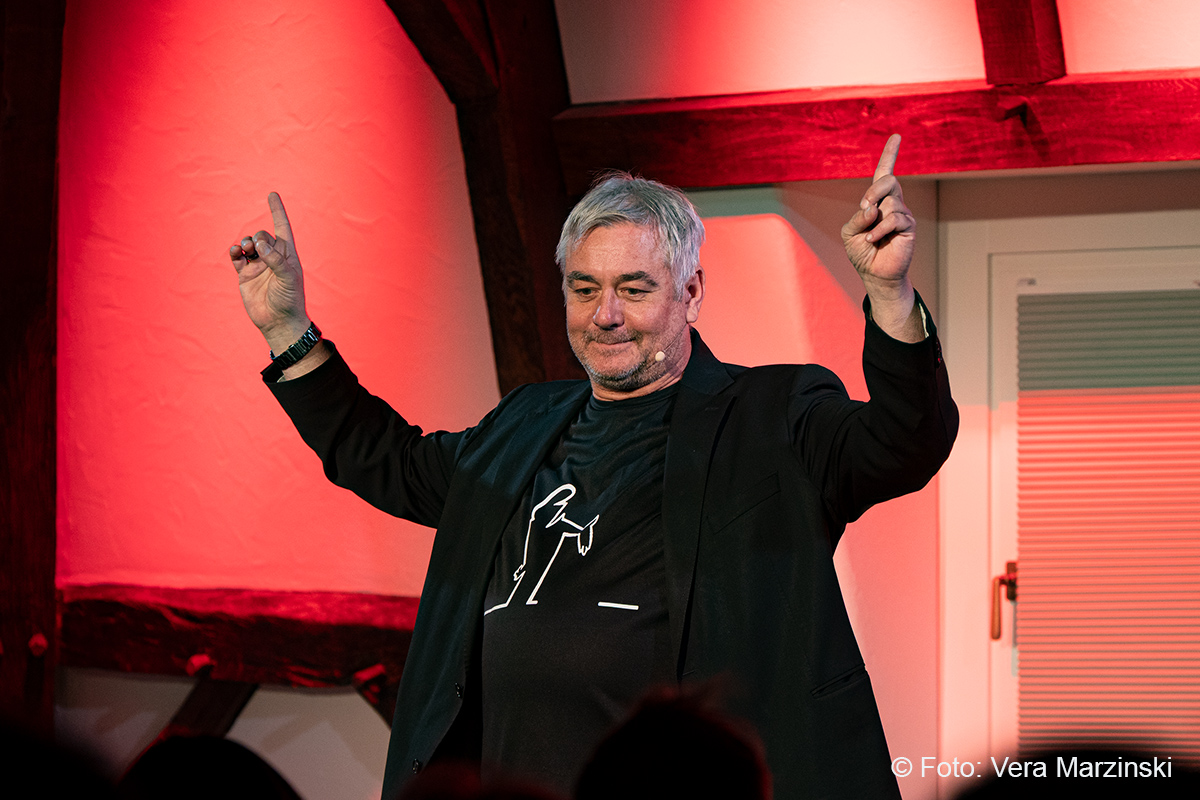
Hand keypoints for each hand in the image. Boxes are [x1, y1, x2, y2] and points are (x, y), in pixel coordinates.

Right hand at [228, 192, 309, 350]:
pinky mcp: (245, 275)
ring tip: (245, 249)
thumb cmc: (290, 300)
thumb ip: (275, 259)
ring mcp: (258, 266)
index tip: (272, 194)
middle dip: (258, 236)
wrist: (278, 322)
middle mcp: (272, 257)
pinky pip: (237, 258)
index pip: (282, 227)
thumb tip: (259, 244)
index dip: (277, 211)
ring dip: (245, 243)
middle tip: (258, 247)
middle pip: (262, 235)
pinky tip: (235, 252)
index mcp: (287, 255)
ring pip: (248, 245)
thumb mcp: (288, 278)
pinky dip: (234, 252)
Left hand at [841, 134, 914, 290]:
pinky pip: (896, 219)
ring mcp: (902, 214)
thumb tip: (872, 207)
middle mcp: (892, 203)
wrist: (874, 274)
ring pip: (891, 202)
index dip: (890, 154)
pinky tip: (873, 239)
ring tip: (869, 236)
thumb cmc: (861, 251)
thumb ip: (857, 217)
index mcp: (877, 201)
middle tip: (865, 205)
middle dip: (875, 189)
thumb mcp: (850, 232)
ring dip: (874, 218)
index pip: (884, 173)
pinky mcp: (909, 227)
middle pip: (888, 180)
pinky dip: (880, 229)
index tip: (896, 136)